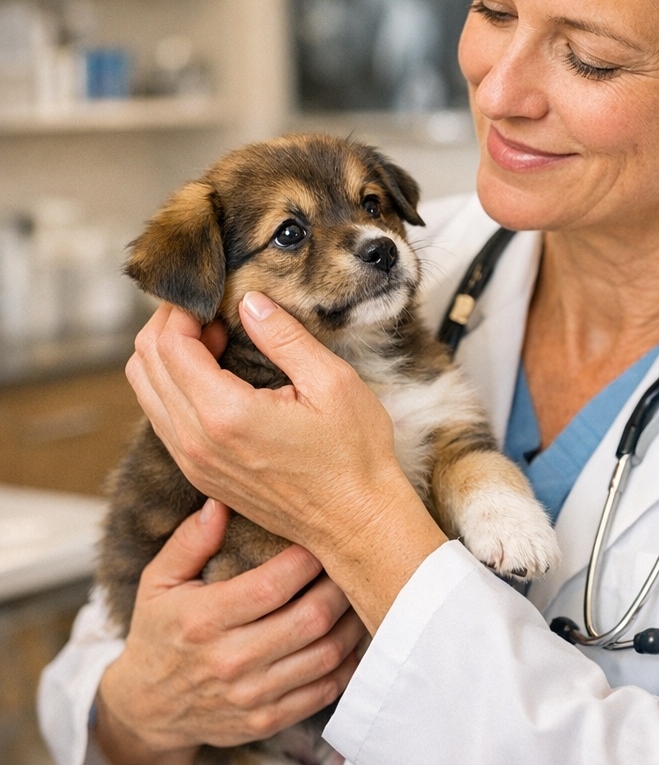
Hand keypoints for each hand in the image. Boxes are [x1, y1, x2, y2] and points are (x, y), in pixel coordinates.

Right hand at [95, 499, 365, 763]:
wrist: (146, 708)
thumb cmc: (160, 631)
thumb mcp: (158, 582)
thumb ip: (190, 540)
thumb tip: (220, 503)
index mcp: (204, 620)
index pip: (273, 585)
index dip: (309, 558)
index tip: (325, 534)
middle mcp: (229, 662)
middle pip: (310, 619)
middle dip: (341, 585)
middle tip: (354, 561)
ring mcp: (251, 696)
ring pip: (326, 655)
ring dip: (352, 622)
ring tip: (358, 593)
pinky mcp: (267, 720)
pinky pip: (325, 690)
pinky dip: (348, 662)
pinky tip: (351, 635)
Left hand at [126, 294, 446, 630]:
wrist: (356, 523)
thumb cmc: (354, 455)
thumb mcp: (331, 382)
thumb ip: (284, 337)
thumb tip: (250, 301)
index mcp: (225, 415)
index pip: (169, 346)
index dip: (182, 310)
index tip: (212, 293)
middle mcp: (196, 443)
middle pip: (145, 367)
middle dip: (167, 327)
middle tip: (209, 309)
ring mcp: (194, 464)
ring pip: (146, 395)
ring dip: (168, 357)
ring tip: (215, 337)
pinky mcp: (201, 477)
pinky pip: (164, 421)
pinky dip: (175, 387)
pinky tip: (217, 375)